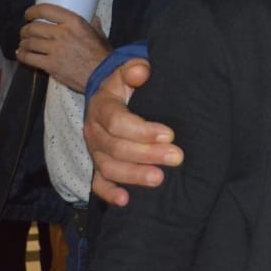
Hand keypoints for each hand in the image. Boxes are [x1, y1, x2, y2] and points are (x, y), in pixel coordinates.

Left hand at [18, 4, 110, 91]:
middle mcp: (62, 33)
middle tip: (26, 32)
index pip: (45, 10)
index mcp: (74, 22)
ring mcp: (54, 50)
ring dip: (23, 43)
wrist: (103, 75)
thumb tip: (92, 17)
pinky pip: (28, 57)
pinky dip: (22, 55)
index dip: (32, 11)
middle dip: (25, 29)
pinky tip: (22, 54)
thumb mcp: (99, 33)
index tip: (29, 15)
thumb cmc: (102, 53)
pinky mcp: (50, 65)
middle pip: (33, 27)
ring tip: (24, 44)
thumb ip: (92, 24)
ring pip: (28, 42)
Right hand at [84, 59, 183, 206]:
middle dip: (147, 154)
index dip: (142, 130)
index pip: (118, 121)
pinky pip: (98, 183)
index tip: (169, 135)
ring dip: (134, 176)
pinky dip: (109, 194)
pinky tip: (126, 201)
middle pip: (116, 147)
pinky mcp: (98, 165)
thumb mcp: (129, 71)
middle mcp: (94, 131)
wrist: (110, 96)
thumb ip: (135, 69)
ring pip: (109, 167)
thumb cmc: (127, 85)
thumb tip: (141, 71)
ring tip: (159, 179)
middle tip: (176, 157)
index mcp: (102, 107)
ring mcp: (95, 151)